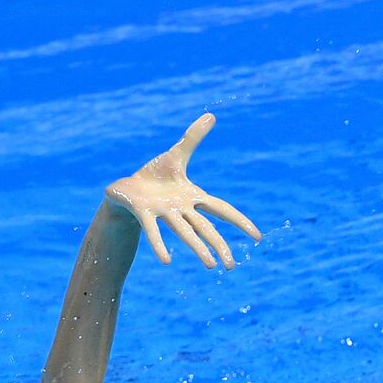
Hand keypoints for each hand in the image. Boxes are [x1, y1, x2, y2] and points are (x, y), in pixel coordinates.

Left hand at [104, 113, 260, 268]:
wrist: (125, 189)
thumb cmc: (154, 176)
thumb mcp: (176, 154)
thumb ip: (193, 137)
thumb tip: (212, 115)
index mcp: (193, 198)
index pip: (222, 210)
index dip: (240, 222)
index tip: (258, 237)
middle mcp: (182, 210)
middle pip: (205, 229)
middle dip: (220, 246)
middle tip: (231, 267)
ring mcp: (164, 213)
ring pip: (185, 233)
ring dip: (199, 250)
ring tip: (212, 266)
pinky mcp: (144, 214)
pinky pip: (154, 231)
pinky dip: (160, 245)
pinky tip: (167, 261)